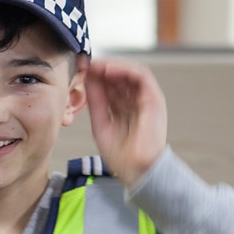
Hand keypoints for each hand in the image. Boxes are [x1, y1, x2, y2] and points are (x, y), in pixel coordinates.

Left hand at [85, 59, 167, 186]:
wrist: (137, 171)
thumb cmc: (121, 155)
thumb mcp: (101, 123)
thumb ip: (96, 101)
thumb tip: (87, 79)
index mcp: (123, 108)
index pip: (109, 85)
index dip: (94, 75)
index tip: (79, 68)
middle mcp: (135, 102)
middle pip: (118, 76)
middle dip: (100, 67)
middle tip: (83, 62)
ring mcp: (146, 100)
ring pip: (130, 72)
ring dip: (111, 65)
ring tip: (94, 64)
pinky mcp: (154, 99)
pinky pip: (141, 76)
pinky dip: (125, 69)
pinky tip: (108, 69)